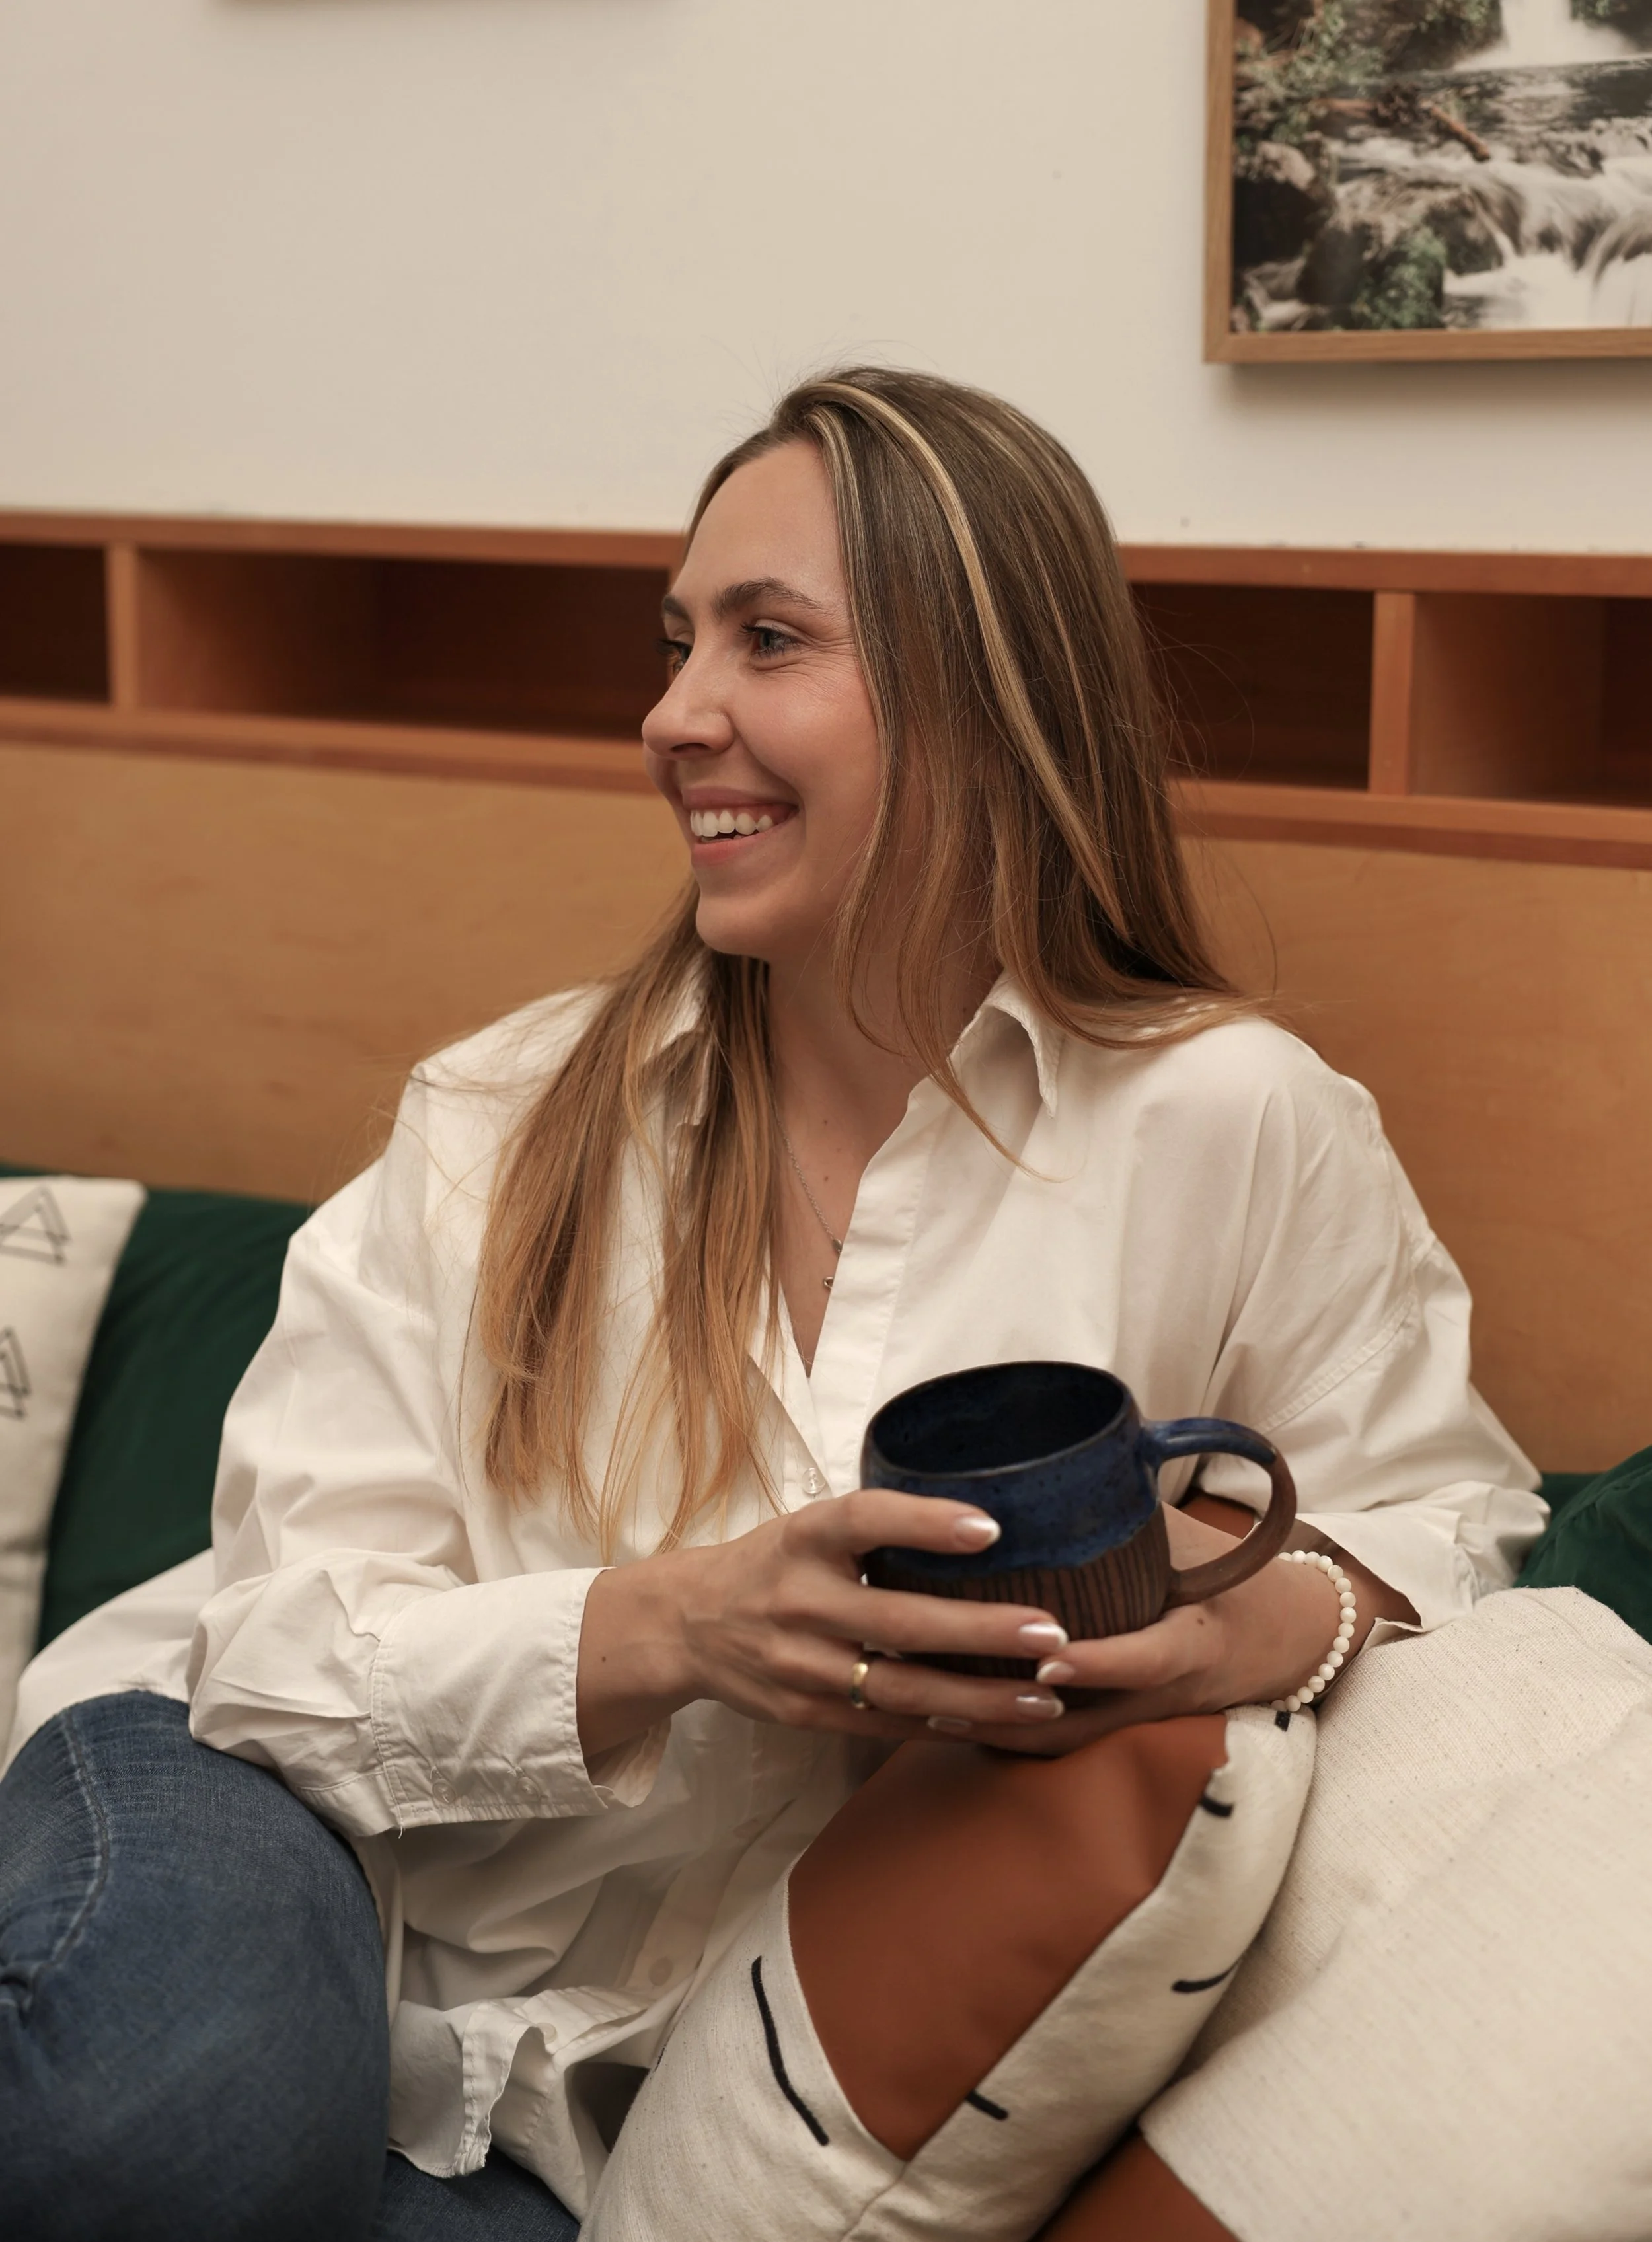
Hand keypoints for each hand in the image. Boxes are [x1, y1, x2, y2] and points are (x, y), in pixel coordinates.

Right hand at [577, 1489, 1076, 1758]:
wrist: (688, 1625)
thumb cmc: (774, 1564)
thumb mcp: (812, 1527)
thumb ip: (881, 1528)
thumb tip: (992, 1523)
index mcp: (803, 1537)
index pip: (864, 1519)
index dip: (926, 1522)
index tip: (992, 1527)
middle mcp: (799, 1600)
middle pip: (898, 1621)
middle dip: (982, 1633)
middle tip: (1053, 1634)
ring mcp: (800, 1665)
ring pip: (901, 1689)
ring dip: (980, 1698)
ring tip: (1046, 1697)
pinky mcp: (805, 1714)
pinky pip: (885, 1726)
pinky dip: (944, 1727)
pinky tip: (997, 1726)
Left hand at [953, 1505, 1404, 1756]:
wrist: (1278, 1640)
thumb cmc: (1222, 1573)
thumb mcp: (1189, 1538)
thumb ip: (1128, 1506)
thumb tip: (1056, 1451)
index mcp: (1193, 1640)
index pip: (1148, 1660)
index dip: (1100, 1664)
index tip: (1049, 1656)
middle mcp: (1162, 1693)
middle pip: (1086, 1721)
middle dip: (1015, 1709)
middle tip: (943, 1687)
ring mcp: (1137, 1720)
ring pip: (1060, 1742)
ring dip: (996, 1728)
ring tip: (926, 1706)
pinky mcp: (1115, 1729)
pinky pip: (1054, 1744)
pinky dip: (1003, 1733)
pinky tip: (943, 1716)